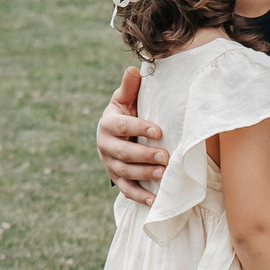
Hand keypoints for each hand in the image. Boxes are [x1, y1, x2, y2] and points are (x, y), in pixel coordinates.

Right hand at [96, 66, 168, 206]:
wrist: (113, 135)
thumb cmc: (125, 114)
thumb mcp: (124, 100)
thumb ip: (129, 88)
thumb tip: (133, 69)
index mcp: (108, 124)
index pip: (122, 126)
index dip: (139, 128)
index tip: (159, 131)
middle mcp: (105, 145)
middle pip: (123, 152)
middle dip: (144, 155)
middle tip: (165, 156)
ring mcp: (109, 164)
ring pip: (124, 172)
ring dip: (144, 174)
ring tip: (163, 173)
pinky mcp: (116, 178)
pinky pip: (127, 190)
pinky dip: (140, 196)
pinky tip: (155, 200)